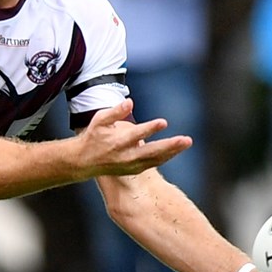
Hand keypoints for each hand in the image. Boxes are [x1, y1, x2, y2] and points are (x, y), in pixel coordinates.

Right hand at [75, 99, 190, 176]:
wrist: (84, 162)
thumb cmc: (94, 136)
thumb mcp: (99, 120)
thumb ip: (115, 111)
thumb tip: (130, 102)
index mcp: (116, 142)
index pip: (136, 135)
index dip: (150, 128)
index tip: (164, 122)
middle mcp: (125, 156)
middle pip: (151, 152)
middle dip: (169, 146)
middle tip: (186, 140)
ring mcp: (131, 165)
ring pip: (155, 159)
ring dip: (172, 151)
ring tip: (187, 142)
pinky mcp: (135, 169)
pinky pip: (154, 163)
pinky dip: (166, 156)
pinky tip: (177, 148)